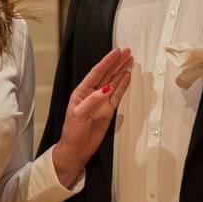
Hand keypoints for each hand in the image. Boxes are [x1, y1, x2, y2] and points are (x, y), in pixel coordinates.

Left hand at [53, 47, 132, 186]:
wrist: (76, 149)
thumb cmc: (72, 132)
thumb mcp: (79, 115)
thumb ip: (92, 101)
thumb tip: (106, 89)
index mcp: (82, 92)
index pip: (97, 73)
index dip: (107, 62)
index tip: (116, 52)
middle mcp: (92, 94)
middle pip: (107, 74)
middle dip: (117, 63)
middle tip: (127, 52)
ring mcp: (101, 102)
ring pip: (114, 82)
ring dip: (121, 71)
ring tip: (130, 60)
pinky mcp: (108, 110)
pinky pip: (118, 95)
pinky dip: (123, 85)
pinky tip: (127, 76)